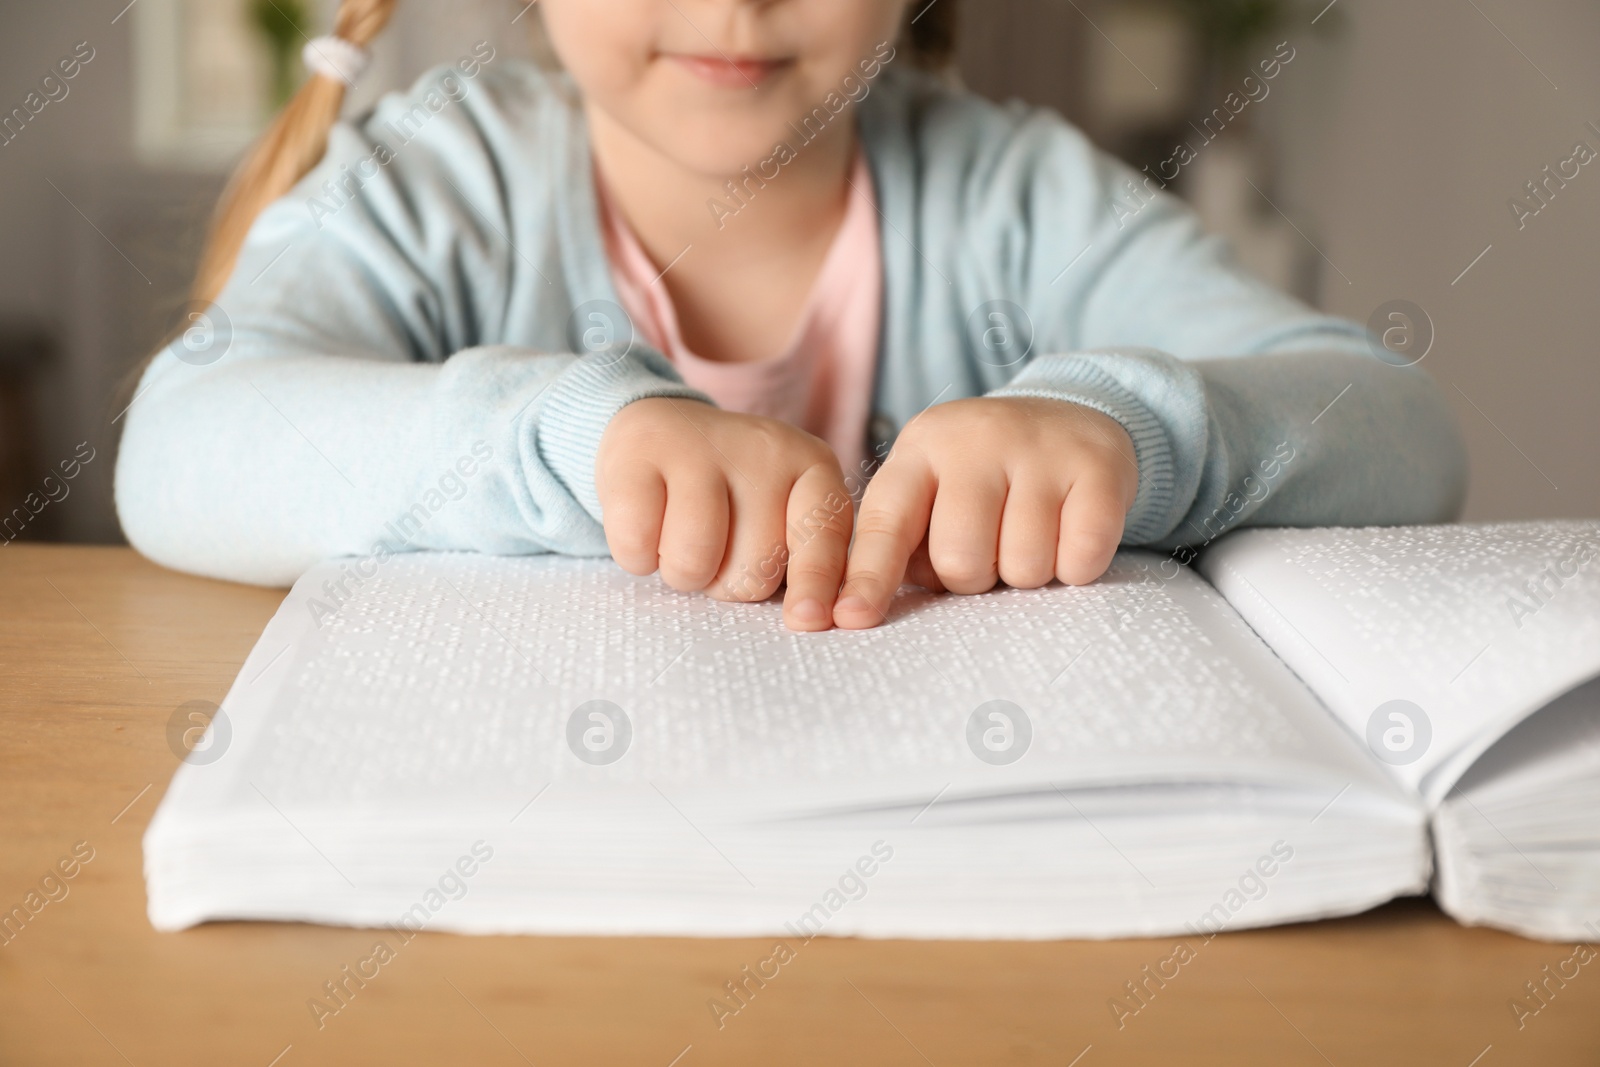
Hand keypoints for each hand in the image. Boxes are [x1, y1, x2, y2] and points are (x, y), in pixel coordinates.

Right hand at [596, 397, 852, 631]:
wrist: (658, 430)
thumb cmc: (731, 497)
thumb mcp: (783, 518)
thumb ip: (808, 564)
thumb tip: (812, 620)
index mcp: (813, 467)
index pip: (824, 534)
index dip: (818, 583)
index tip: (807, 621)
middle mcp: (763, 449)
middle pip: (754, 571)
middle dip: (728, 581)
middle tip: (718, 544)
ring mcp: (699, 445)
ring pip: (693, 564)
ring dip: (682, 573)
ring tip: (682, 537)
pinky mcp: (638, 452)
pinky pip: (637, 545)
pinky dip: (637, 555)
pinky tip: (647, 522)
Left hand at [833, 397, 1137, 629]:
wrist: (1070, 416)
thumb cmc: (984, 480)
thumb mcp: (932, 492)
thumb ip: (900, 546)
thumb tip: (859, 612)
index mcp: (920, 450)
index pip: (885, 524)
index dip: (869, 578)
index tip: (852, 618)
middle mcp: (974, 440)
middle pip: (961, 559)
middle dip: (975, 577)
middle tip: (990, 549)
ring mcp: (1039, 449)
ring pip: (1024, 567)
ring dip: (1028, 573)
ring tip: (1030, 534)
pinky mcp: (1097, 466)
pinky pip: (1080, 559)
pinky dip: (1076, 566)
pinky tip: (1070, 531)